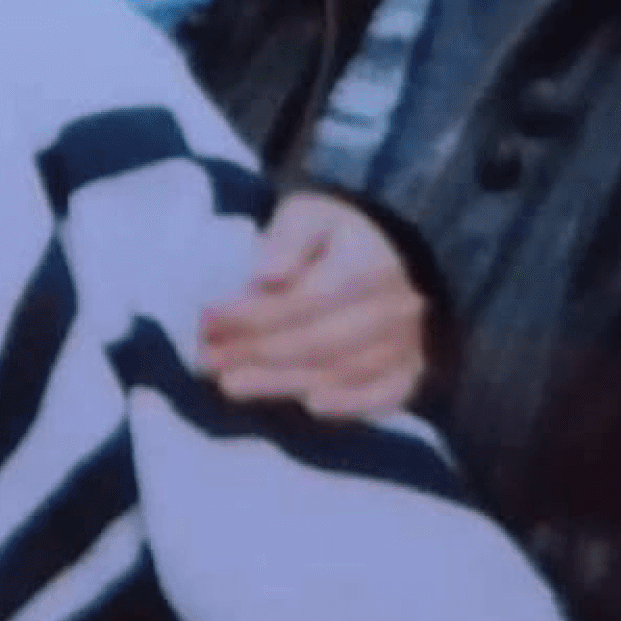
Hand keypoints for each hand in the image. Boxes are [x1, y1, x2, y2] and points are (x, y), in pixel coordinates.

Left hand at [197, 191, 427, 420]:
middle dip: (254, 354)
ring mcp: (409, 339)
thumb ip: (285, 241)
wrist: (395, 248)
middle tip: (206, 360)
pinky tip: (310, 406)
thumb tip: (264, 277)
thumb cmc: (339, 231)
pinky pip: (388, 392)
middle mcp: (396, 306)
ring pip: (344, 371)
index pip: (303, 300)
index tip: (206, 322)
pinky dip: (352, 404)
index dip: (251, 315)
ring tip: (231, 384)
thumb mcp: (308, 215)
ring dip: (284, 382)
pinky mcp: (414, 365)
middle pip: (318, 341)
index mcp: (368, 263)